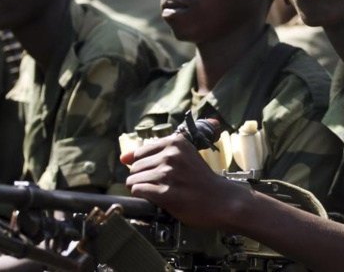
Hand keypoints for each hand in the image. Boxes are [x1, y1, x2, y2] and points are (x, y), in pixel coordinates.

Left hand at [122, 134, 245, 228]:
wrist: (221, 200)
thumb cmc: (201, 179)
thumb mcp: (184, 156)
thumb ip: (153, 153)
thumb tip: (122, 157)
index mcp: (176, 142)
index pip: (140, 152)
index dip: (144, 166)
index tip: (156, 173)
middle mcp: (171, 155)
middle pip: (135, 166)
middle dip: (143, 177)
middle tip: (162, 184)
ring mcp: (168, 174)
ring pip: (133, 180)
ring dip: (143, 188)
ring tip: (161, 191)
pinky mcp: (165, 193)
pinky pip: (138, 191)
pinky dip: (144, 197)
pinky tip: (159, 198)